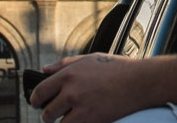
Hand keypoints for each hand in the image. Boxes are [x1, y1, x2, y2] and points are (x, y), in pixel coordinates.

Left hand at [33, 52, 176, 122]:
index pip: (40, 91)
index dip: (35, 100)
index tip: (37, 103)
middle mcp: (71, 90)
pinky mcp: (92, 120)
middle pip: (47, 111)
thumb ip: (65, 64)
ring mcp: (81, 107)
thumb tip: (45, 69)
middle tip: (52, 115)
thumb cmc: (118, 69)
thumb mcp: (90, 59)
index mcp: (69, 74)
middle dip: (48, 115)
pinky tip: (81, 121)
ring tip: (68, 120)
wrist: (141, 82)